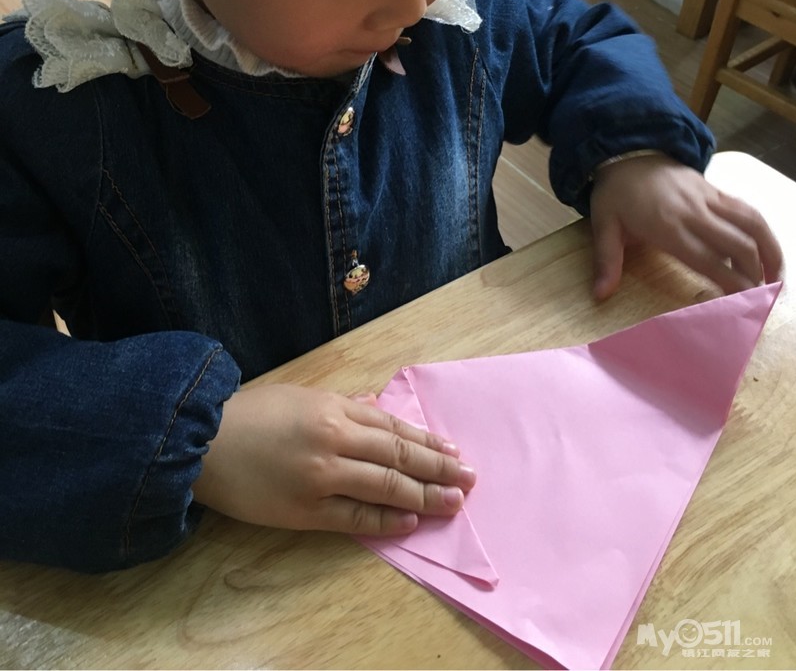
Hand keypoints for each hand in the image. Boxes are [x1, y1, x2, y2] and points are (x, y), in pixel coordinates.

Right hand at [192, 383, 475, 535]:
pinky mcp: (305, 511)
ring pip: (386, 485)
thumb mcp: (300, 396)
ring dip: (424, 494)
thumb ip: (342, 404)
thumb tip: (376, 405)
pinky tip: (411, 520)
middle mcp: (335, 440)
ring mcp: (322, 477)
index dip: (427, 440)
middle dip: (438, 467)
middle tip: (470, 478)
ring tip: (454, 501)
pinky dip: (386, 519)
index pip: (393, 427)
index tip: (453, 450)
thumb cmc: (251, 414)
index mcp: (334, 408)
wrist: (204, 442)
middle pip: (399, 455)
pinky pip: (354, 516)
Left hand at [589, 154, 782, 299]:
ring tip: (774, 279)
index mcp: (667, 227)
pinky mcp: (716, 189)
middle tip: (758, 300)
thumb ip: (607, 261)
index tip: (739, 305)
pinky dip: (763, 232)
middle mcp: (695, 213)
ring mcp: (709, 199)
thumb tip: (600, 295)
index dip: (728, 283)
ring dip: (769, 251)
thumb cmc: (615, 193)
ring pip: (751, 224)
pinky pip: (747, 210)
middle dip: (753, 275)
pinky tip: (767, 252)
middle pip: (737, 245)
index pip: (707, 260)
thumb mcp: (604, 225)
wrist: (628, 150)